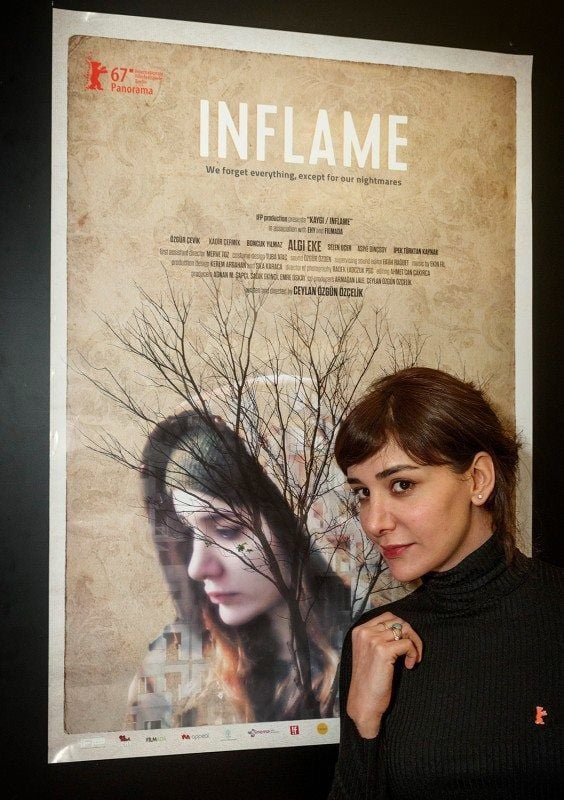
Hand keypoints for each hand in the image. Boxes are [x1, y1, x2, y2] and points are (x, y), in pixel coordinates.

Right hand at [346, 611, 422, 738]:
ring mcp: (373, 640)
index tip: (405, 643)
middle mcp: (364, 632)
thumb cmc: (368, 682)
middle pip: (398, 621)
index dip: (401, 628)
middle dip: (410, 635)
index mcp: (359, 631)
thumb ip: (379, 638)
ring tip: (411, 660)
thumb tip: (401, 628)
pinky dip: (413, 653)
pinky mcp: (383, 651)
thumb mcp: (369, 653)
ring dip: (414, 644)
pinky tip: (409, 666)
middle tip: (412, 652)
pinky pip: (408, 644)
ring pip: (405, 630)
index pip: (387, 616)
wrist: (363, 703)